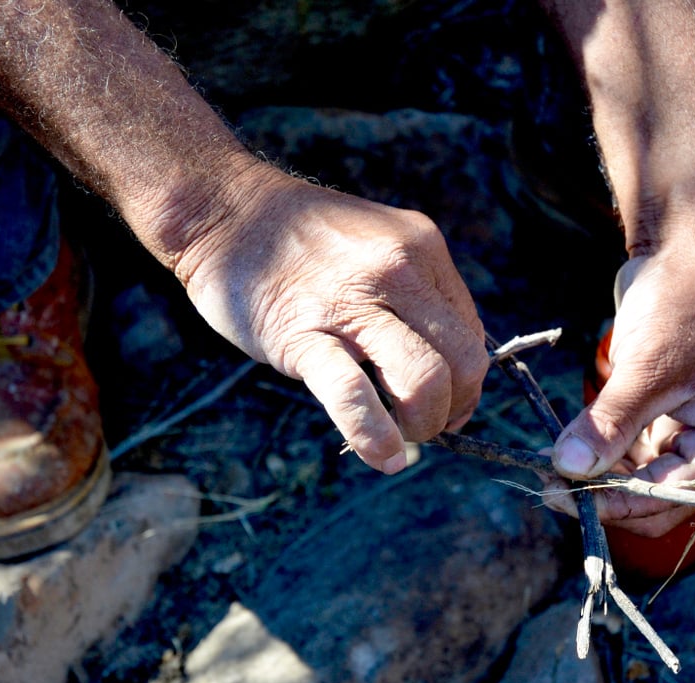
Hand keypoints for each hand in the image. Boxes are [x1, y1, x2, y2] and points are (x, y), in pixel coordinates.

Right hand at [173, 163, 488, 473]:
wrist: (223, 212)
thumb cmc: (296, 238)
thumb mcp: (375, 243)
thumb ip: (410, 291)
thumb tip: (436, 366)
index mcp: (422, 248)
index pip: (470, 332)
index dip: (463, 381)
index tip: (444, 403)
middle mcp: (398, 270)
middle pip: (463, 361)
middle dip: (452, 408)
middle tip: (424, 425)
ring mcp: (352, 302)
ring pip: (424, 380)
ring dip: (422, 425)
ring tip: (401, 437)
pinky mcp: (304, 334)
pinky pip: (353, 395)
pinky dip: (375, 436)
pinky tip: (381, 457)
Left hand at [545, 246, 694, 535]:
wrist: (690, 246)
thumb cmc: (685, 301)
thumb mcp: (644, 369)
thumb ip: (608, 425)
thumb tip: (569, 470)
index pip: (668, 496)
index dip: (612, 502)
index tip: (558, 495)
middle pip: (655, 494)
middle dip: (604, 492)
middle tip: (548, 485)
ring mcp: (694, 428)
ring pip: (639, 474)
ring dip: (597, 472)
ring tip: (549, 465)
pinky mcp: (668, 411)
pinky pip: (632, 447)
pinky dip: (601, 447)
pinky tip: (565, 445)